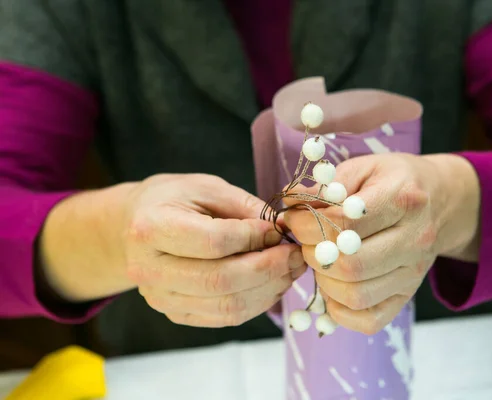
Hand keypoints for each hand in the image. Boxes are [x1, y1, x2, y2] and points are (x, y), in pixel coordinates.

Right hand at [125, 174, 305, 326]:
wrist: (134, 226)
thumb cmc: (173, 200)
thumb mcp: (207, 188)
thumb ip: (244, 207)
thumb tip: (283, 228)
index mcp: (151, 228)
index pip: (214, 241)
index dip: (254, 238)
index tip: (278, 230)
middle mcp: (149, 269)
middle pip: (221, 280)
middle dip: (269, 268)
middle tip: (295, 254)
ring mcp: (160, 298)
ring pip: (227, 306)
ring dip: (269, 289)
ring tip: (289, 269)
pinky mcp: (174, 314)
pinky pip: (224, 317)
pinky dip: (256, 303)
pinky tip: (272, 284)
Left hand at [284, 153, 479, 334]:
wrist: (441, 201)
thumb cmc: (393, 181)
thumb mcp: (362, 169)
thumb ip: (325, 186)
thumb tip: (290, 201)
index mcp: (403, 199)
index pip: (345, 224)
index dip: (307, 224)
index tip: (293, 218)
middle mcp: (415, 240)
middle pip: (350, 265)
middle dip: (313, 254)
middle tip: (306, 241)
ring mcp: (414, 273)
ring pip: (356, 295)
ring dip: (324, 281)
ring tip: (321, 260)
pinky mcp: (407, 295)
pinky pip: (369, 320)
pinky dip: (341, 310)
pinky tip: (333, 286)